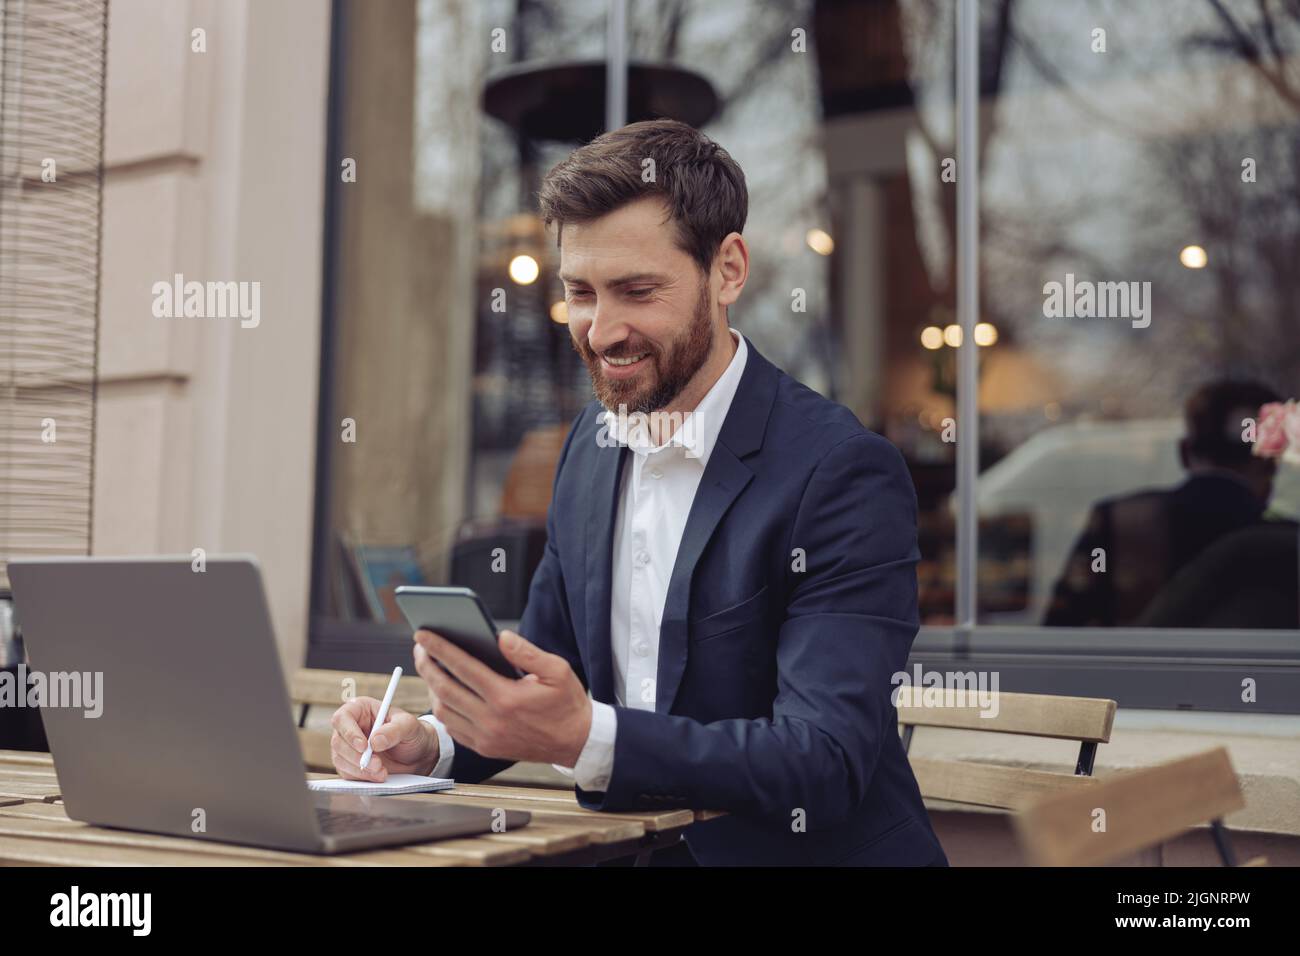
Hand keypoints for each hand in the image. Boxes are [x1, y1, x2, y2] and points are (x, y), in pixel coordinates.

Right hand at [329, 697, 438, 780]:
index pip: (343, 717)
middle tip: (377, 764)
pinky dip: (361, 777)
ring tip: (382, 772)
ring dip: (359, 769)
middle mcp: (350, 727)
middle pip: (338, 741)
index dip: (349, 732)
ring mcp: (347, 747)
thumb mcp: (409, 726)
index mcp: (360, 709)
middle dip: (357, 756)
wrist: (417, 754)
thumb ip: (394, 730)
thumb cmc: (411, 733)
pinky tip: (377, 776)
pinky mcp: (349, 764)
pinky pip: (346, 773)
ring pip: (340, 759)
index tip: (364, 746)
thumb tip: (375, 741)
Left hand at [412, 628, 591, 765]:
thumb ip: (526, 652)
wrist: (576, 742)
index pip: (463, 667)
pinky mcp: (485, 748)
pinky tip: (443, 692)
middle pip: (445, 689)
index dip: (439, 648)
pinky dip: (443, 708)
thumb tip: (499, 636)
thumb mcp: (557, 670)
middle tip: (419, 647)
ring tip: (429, 667)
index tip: (422, 634)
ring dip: (431, 687)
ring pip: (444, 710)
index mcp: (507, 698)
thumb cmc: (567, 702)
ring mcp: (486, 737)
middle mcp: (491, 720)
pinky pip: (453, 727)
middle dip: (427, 664)